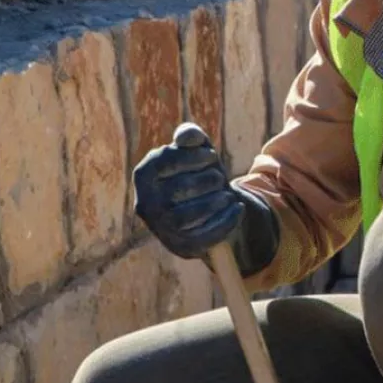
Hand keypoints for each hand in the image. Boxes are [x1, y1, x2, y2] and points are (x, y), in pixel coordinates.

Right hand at [134, 123, 244, 258]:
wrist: (205, 209)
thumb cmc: (197, 172)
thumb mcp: (195, 150)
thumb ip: (190, 136)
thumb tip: (186, 137)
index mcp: (144, 174)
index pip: (167, 161)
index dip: (195, 156)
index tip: (211, 156)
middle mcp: (146, 203)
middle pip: (180, 189)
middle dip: (209, 179)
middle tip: (219, 178)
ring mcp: (161, 228)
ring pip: (190, 216)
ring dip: (217, 201)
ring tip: (228, 194)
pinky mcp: (181, 246)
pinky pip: (204, 236)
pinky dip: (226, 221)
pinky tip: (238, 208)